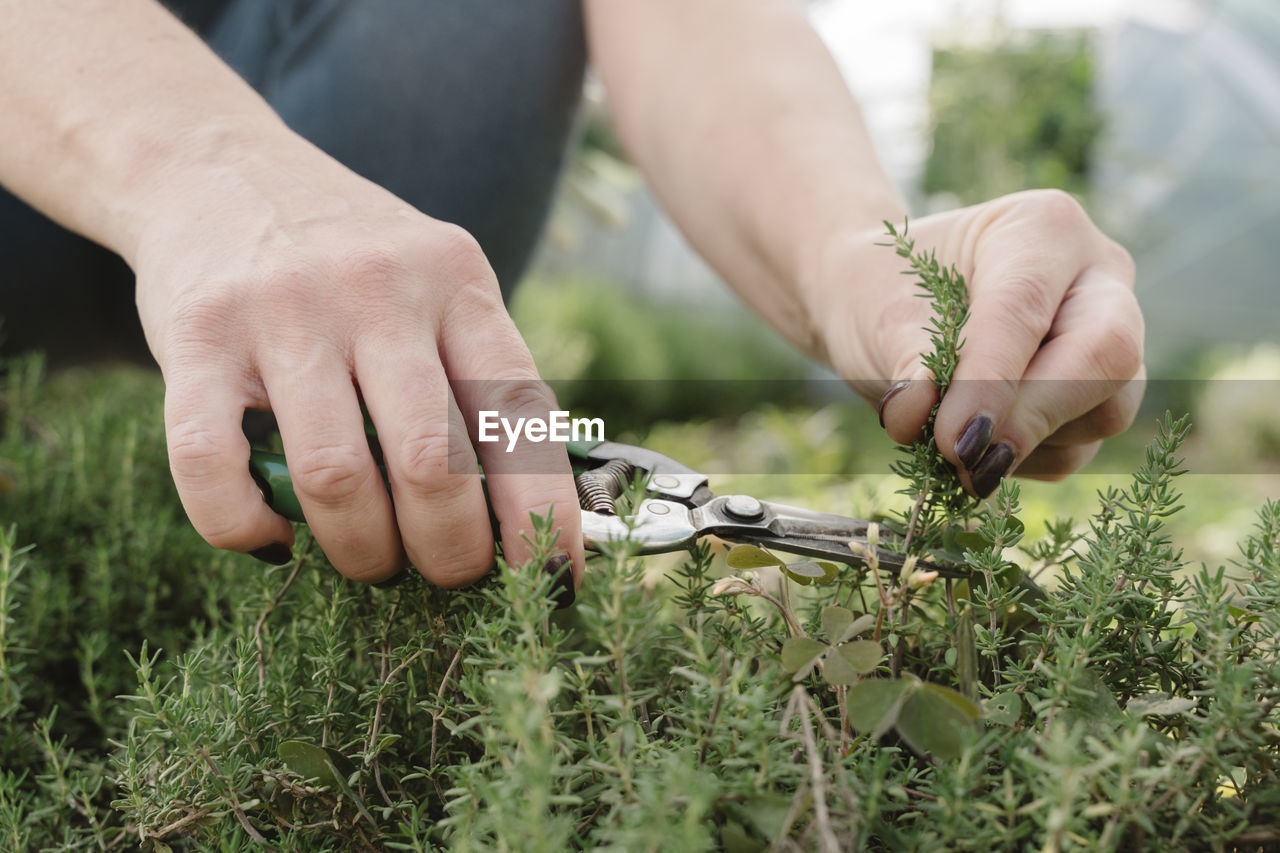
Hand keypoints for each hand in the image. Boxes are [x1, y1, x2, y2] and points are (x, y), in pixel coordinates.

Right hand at [130, 136, 582, 586]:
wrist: (217, 167)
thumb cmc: (353, 259)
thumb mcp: (437, 284)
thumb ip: (481, 373)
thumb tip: (541, 515)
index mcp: (457, 280)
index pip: (521, 415)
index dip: (542, 514)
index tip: (550, 579)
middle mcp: (378, 289)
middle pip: (433, 464)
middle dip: (451, 553)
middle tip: (446, 574)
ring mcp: (284, 310)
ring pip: (335, 478)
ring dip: (361, 553)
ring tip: (371, 562)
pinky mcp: (197, 336)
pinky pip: (213, 466)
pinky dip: (245, 528)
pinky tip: (273, 537)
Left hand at [805, 189, 1144, 496]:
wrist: (882, 303)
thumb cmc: (885, 294)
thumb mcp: (881, 317)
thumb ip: (907, 366)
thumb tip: (913, 419)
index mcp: (1043, 228)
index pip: (1027, 309)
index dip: (993, 381)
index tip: (953, 439)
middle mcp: (1098, 275)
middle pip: (1106, 354)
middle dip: (1034, 417)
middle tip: (967, 461)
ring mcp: (1112, 335)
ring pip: (1106, 409)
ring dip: (1026, 445)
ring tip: (951, 448)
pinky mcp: (1101, 393)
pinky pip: (1083, 445)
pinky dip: (1026, 461)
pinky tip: (974, 448)